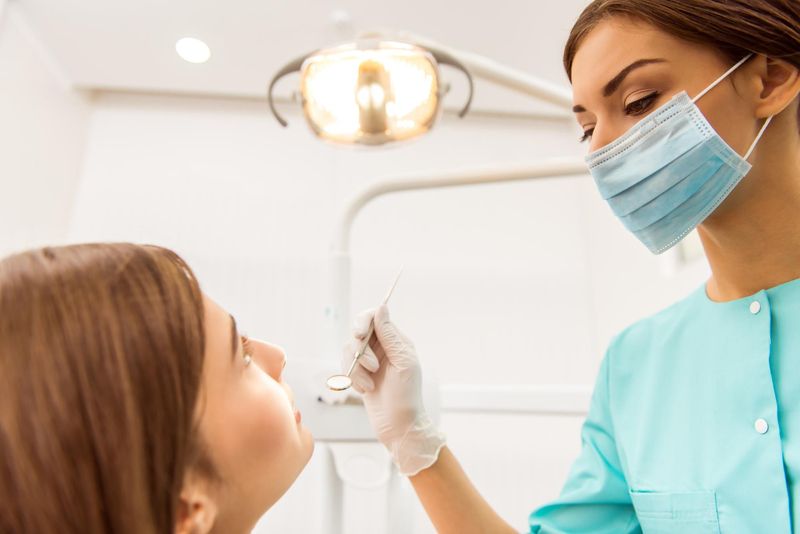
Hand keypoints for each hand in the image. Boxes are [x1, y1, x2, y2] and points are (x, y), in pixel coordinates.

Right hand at [342, 305, 445, 475]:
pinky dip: (353, 379)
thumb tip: (381, 308)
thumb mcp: (402, 362)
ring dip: (357, 369)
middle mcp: (382, 347)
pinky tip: (366, 391)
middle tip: (371, 366)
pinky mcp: (359, 374)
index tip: (359, 334)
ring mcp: (369, 360)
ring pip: (349, 350)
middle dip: (360, 350)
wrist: (398, 426)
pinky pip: (346, 366)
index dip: (363, 321)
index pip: (375, 317)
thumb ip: (389, 335)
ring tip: (370, 384)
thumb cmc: (406, 395)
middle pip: (358, 332)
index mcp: (396, 341)